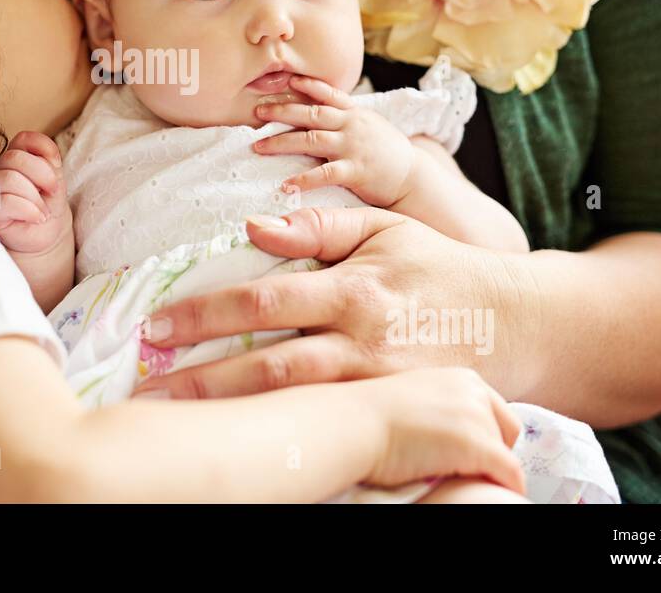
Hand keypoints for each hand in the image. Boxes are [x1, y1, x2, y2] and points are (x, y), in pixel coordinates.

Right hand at [0, 131, 69, 258]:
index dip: (45, 150)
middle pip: (14, 157)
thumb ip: (50, 166)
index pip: (24, 139)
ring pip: (7, 178)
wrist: (45, 235)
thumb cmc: (48, 206)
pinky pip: (4, 201)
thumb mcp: (55, 182)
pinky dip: (28, 210)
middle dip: (42, 174)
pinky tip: (37, 217)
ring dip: (34, 196)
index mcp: (16, 156)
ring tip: (43, 211)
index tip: (57, 169)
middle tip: (53, 192)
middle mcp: (0, 169)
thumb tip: (49, 160)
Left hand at [133, 205, 534, 400]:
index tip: (159, 326)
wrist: (510, 320)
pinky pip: (327, 425)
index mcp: (352, 289)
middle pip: (269, 365)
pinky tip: (244, 437)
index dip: (207, 314)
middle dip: (204, 378)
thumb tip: (253, 224)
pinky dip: (283, 431)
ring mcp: (376, 384)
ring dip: (233, 411)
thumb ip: (318, 223)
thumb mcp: (382, 228)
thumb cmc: (437, 265)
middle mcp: (360, 342)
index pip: (265, 302)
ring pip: (293, 403)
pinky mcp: (389, 412)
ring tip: (181, 417)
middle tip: (150, 386)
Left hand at [252, 74, 419, 206]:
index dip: (307, 85)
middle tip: (257, 111)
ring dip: (282, 142)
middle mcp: (351, 126)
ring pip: (312, 140)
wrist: (413, 176)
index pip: (328, 93)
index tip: (286, 79)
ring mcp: (353, 147)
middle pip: (311, 113)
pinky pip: (325, 174)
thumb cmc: (386, 151)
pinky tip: (286, 185)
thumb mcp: (369, 124)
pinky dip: (304, 180)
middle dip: (282, 111)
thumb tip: (319, 107)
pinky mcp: (355, 171)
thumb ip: (345, 115)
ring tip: (259, 147)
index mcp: (354, 113)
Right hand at [357, 367, 524, 492]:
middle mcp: (473, 390)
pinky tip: (493, 495)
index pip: (495, 411)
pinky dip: (506, 486)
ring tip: (462, 480)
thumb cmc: (366, 416)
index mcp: (459, 378)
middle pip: (504, 431)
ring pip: (504, 453)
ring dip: (488, 470)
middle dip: (491, 451)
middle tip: (466, 470)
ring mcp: (476, 416)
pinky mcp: (477, 444)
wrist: (351, 423)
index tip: (476, 455)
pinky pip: (509, 473)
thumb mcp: (411, 399)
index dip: (488, 436)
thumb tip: (444, 435)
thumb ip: (437, 408)